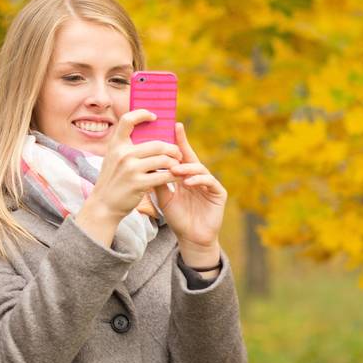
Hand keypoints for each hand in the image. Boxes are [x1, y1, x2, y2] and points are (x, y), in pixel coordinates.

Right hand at [74, 110, 182, 247]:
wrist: (103, 205)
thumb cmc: (113, 181)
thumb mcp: (113, 159)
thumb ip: (126, 147)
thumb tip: (151, 136)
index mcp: (115, 145)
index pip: (128, 120)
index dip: (142, 114)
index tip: (155, 117)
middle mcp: (122, 154)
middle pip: (157, 144)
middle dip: (172, 148)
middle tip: (177, 154)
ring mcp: (130, 169)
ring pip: (164, 159)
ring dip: (175, 163)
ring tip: (177, 166)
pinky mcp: (138, 184)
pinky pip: (164, 176)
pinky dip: (174, 176)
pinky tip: (176, 177)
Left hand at [157, 123, 225, 267]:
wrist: (191, 238)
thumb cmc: (177, 217)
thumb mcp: (163, 196)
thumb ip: (157, 180)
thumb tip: (144, 162)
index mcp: (185, 175)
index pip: (180, 154)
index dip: (177, 140)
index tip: (172, 124)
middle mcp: (198, 176)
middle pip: (191, 157)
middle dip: (182, 146)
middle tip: (173, 138)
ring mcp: (210, 184)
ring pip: (199, 168)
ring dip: (186, 168)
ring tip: (175, 170)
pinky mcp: (219, 193)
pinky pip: (209, 182)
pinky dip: (198, 180)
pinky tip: (188, 182)